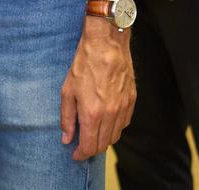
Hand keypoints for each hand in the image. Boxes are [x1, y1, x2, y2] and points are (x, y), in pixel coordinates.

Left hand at [60, 21, 135, 160]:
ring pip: (115, 136)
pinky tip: (105, 121)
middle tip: (82, 144)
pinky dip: (115, 128)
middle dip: (92, 148)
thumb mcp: (67, 90)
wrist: (106, 45)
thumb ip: (67, 117)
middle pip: (104, 144)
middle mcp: (111, 115)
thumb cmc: (83, 65)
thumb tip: (66, 138)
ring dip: (104, 139)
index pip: (90, 146)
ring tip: (92, 133)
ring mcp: (123, 108)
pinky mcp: (132, 101)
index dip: (81, 154)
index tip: (75, 154)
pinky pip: (124, 123)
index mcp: (93, 113)